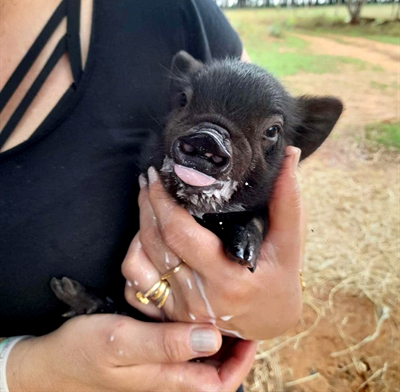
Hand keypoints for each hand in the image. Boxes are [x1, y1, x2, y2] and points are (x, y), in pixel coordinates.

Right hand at [7, 314, 255, 390]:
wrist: (52, 363)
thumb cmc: (84, 352)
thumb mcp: (122, 342)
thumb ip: (166, 343)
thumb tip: (213, 338)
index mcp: (168, 380)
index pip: (221, 383)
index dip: (242, 361)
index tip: (249, 330)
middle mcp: (169, 378)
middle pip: (216, 371)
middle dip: (235, 348)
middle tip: (240, 313)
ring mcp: (160, 368)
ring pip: (202, 359)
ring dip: (217, 338)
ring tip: (223, 308)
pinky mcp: (151, 356)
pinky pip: (183, 348)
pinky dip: (195, 331)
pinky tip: (192, 309)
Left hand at [122, 146, 303, 340]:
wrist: (272, 321)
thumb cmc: (280, 279)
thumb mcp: (289, 242)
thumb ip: (288, 200)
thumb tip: (289, 155)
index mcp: (227, 278)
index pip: (179, 233)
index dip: (162, 200)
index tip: (157, 174)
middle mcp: (198, 298)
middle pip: (154, 243)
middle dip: (146, 205)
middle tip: (148, 179)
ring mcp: (180, 311)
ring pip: (138, 264)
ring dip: (137, 228)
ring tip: (146, 202)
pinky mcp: (170, 316)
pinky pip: (135, 288)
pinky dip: (134, 259)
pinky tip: (142, 240)